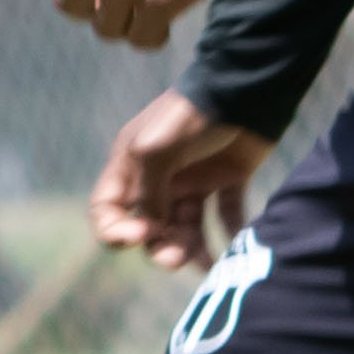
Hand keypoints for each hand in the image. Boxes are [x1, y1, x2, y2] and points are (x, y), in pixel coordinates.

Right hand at [88, 92, 270, 271]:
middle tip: (177, 257)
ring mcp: (195, 179)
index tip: (139, 234)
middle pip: (150, 226)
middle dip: (160, 247)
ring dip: (192, 248)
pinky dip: (230, 231)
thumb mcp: (156, 149)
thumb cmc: (193, 116)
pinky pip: (226, 215)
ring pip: (187, 227)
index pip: (107, 208)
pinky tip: (236, 242)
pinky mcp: (229, 178)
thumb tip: (150, 229)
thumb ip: (148, 193)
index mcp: (133, 165)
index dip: (115, 229)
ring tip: (207, 264)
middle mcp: (160, 176)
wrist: (246, 89)